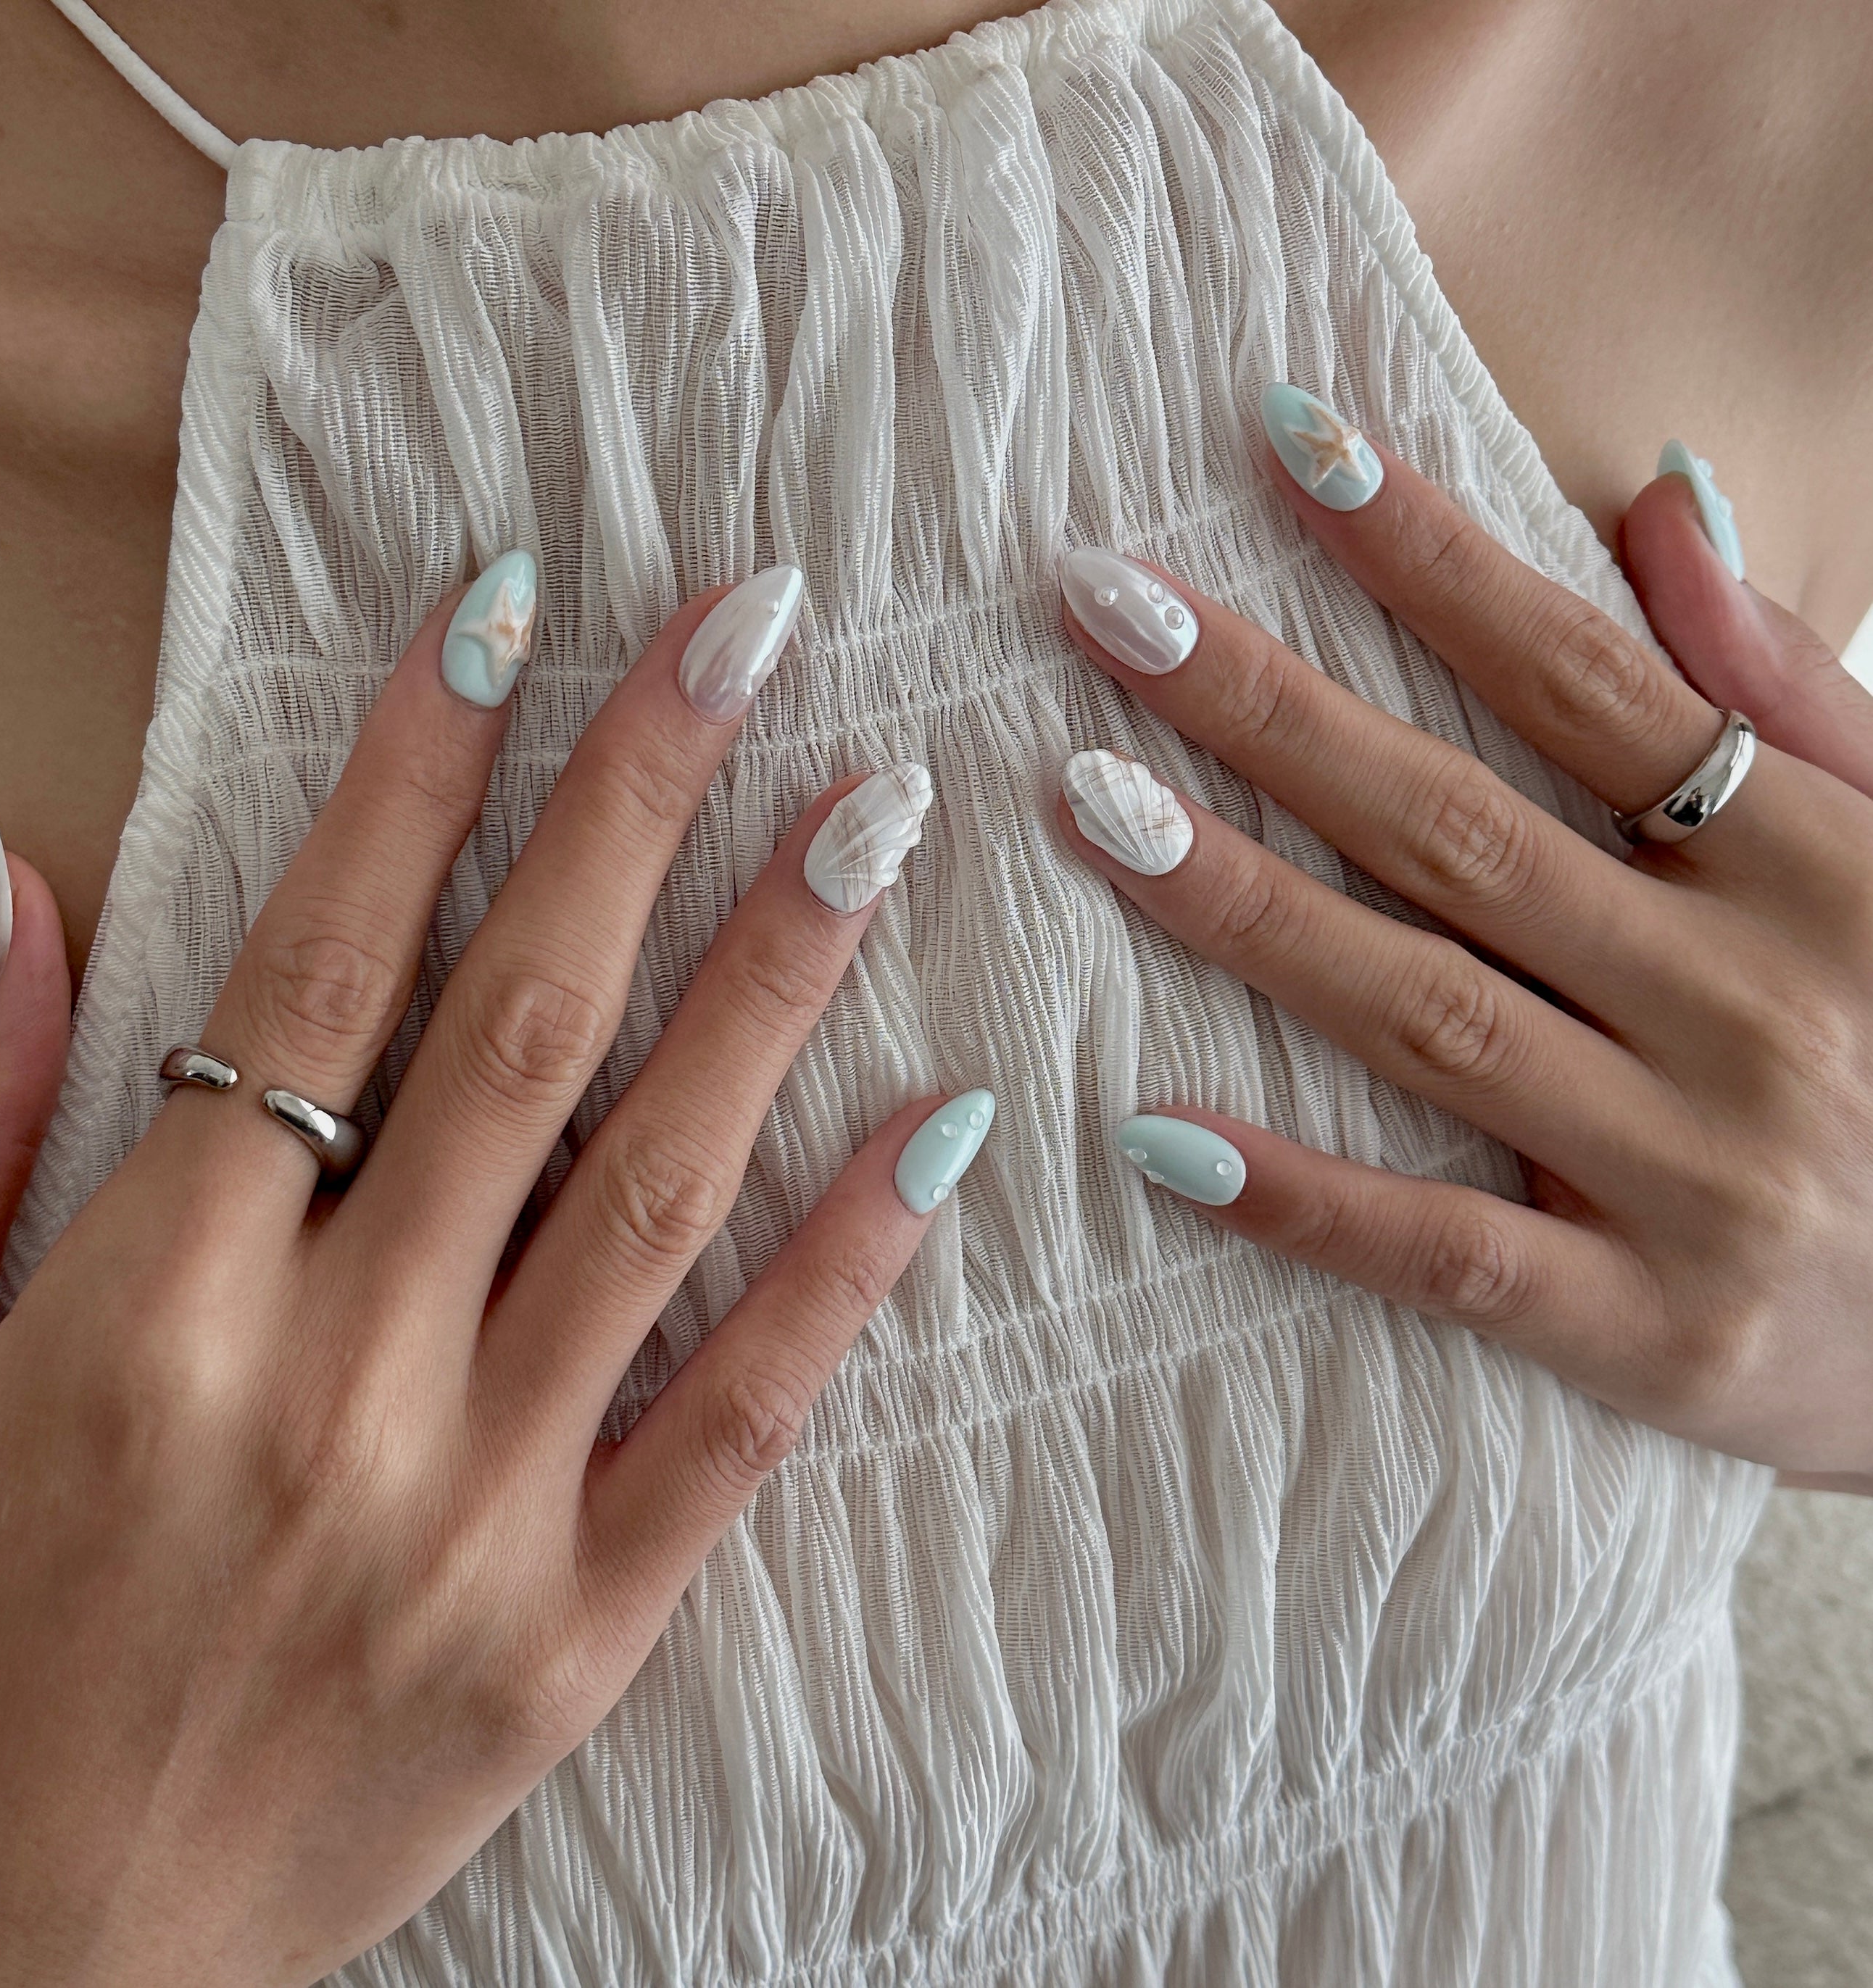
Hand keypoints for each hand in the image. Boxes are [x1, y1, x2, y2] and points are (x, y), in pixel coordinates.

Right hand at [0, 564, 983, 1985]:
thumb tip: (16, 867)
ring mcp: (473, 1522)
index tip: (513, 602)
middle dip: (642, 801)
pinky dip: (847, 1265)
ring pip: (659, 1188)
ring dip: (780, 978)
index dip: (419, 764)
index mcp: (142, 1308)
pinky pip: (737, 1421)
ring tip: (881, 812)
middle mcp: (327, 1391)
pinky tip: (948, 1124)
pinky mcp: (569, 1641)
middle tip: (758, 629)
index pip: (316, 961)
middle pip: (523, 1027)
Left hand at [1055, 389, 1872, 1492]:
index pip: (1585, 684)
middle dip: (1273, 710)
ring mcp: (1699, 1177)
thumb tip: (1652, 504)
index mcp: (1818, 871)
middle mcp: (1747, 1006)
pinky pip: (1451, 1255)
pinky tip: (1154, 1135)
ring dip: (1246, 907)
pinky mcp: (1659, 1333)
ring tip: (1091, 805)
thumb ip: (1786, 693)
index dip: (1431, 557)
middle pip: (1460, 831)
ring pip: (1429, 1017)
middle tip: (1104, 604)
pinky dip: (1305, 1198)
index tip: (1286, 443)